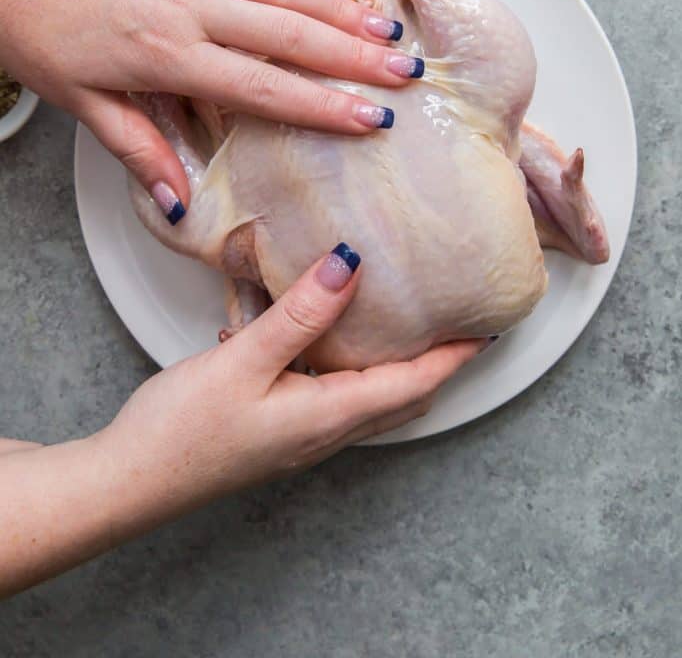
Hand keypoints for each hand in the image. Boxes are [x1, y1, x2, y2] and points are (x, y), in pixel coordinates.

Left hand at [0, 0, 417, 208]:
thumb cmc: (31, 24)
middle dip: (353, 55)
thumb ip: (138, 146)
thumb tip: (178, 200)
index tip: (370, 119)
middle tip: (405, 70)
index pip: (263, 87)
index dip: (322, 106)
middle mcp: (188, 3)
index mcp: (166, 55)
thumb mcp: (81, 100)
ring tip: (385, 21)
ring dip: (336, 2)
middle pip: (287, 34)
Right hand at [100, 246, 485, 520]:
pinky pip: (330, 394)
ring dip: (394, 365)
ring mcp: (300, 435)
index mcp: (329, 415)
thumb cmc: (182, 432)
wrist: (130, 481)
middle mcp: (324, 431)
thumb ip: (299, 314)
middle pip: (401, 397)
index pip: (413, 383)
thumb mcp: (244, 361)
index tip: (488, 326)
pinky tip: (316, 333)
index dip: (455, 355)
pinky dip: (345, 365)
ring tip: (401, 323)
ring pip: (367, 397)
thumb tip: (350, 265)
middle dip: (437, 364)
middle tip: (456, 324)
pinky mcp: (276, 429)